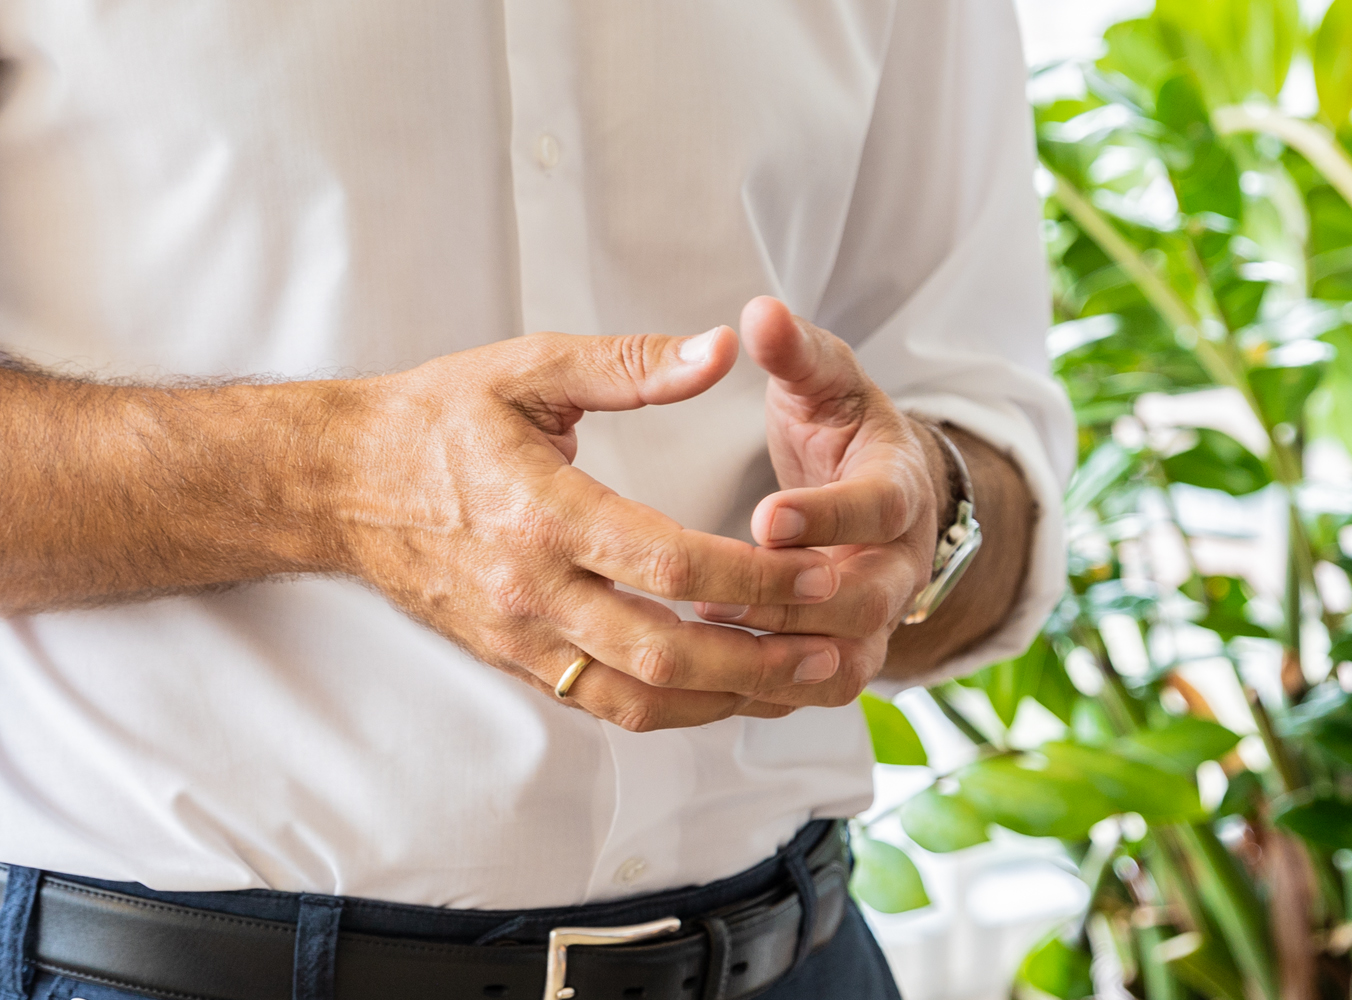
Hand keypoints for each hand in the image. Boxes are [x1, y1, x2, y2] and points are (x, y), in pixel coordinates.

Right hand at [332, 327, 847, 730]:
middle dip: (760, 659)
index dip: (756, 577)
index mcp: (541, 512)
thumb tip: (721, 351)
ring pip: (639, 699)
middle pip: (665, 653)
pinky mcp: (514, 661)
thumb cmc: (436, 418)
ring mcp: (519, 638)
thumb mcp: (529, 368)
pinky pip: (604, 704)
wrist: (339, 484)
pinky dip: (675, 708)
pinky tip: (727, 690)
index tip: (821, 574)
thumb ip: (632, 363)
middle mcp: (530, 591)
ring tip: (798, 683)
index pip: (668, 561)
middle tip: (831, 650)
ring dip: (728, 700)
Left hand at [695, 298, 949, 705]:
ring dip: (777, 660)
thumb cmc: (841, 427)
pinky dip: (766, 695)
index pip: (880, 508)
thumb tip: (759, 312)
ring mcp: (879, 618)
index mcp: (901, 487)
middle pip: (868, 600)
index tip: (764, 516)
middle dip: (792, 602)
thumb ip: (796, 352)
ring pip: (845, 663)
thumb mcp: (826, 380)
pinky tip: (698, 684)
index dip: (828, 516)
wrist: (877, 491)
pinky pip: (816, 693)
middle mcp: (901, 563)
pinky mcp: (847, 656)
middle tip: (711, 593)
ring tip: (696, 640)